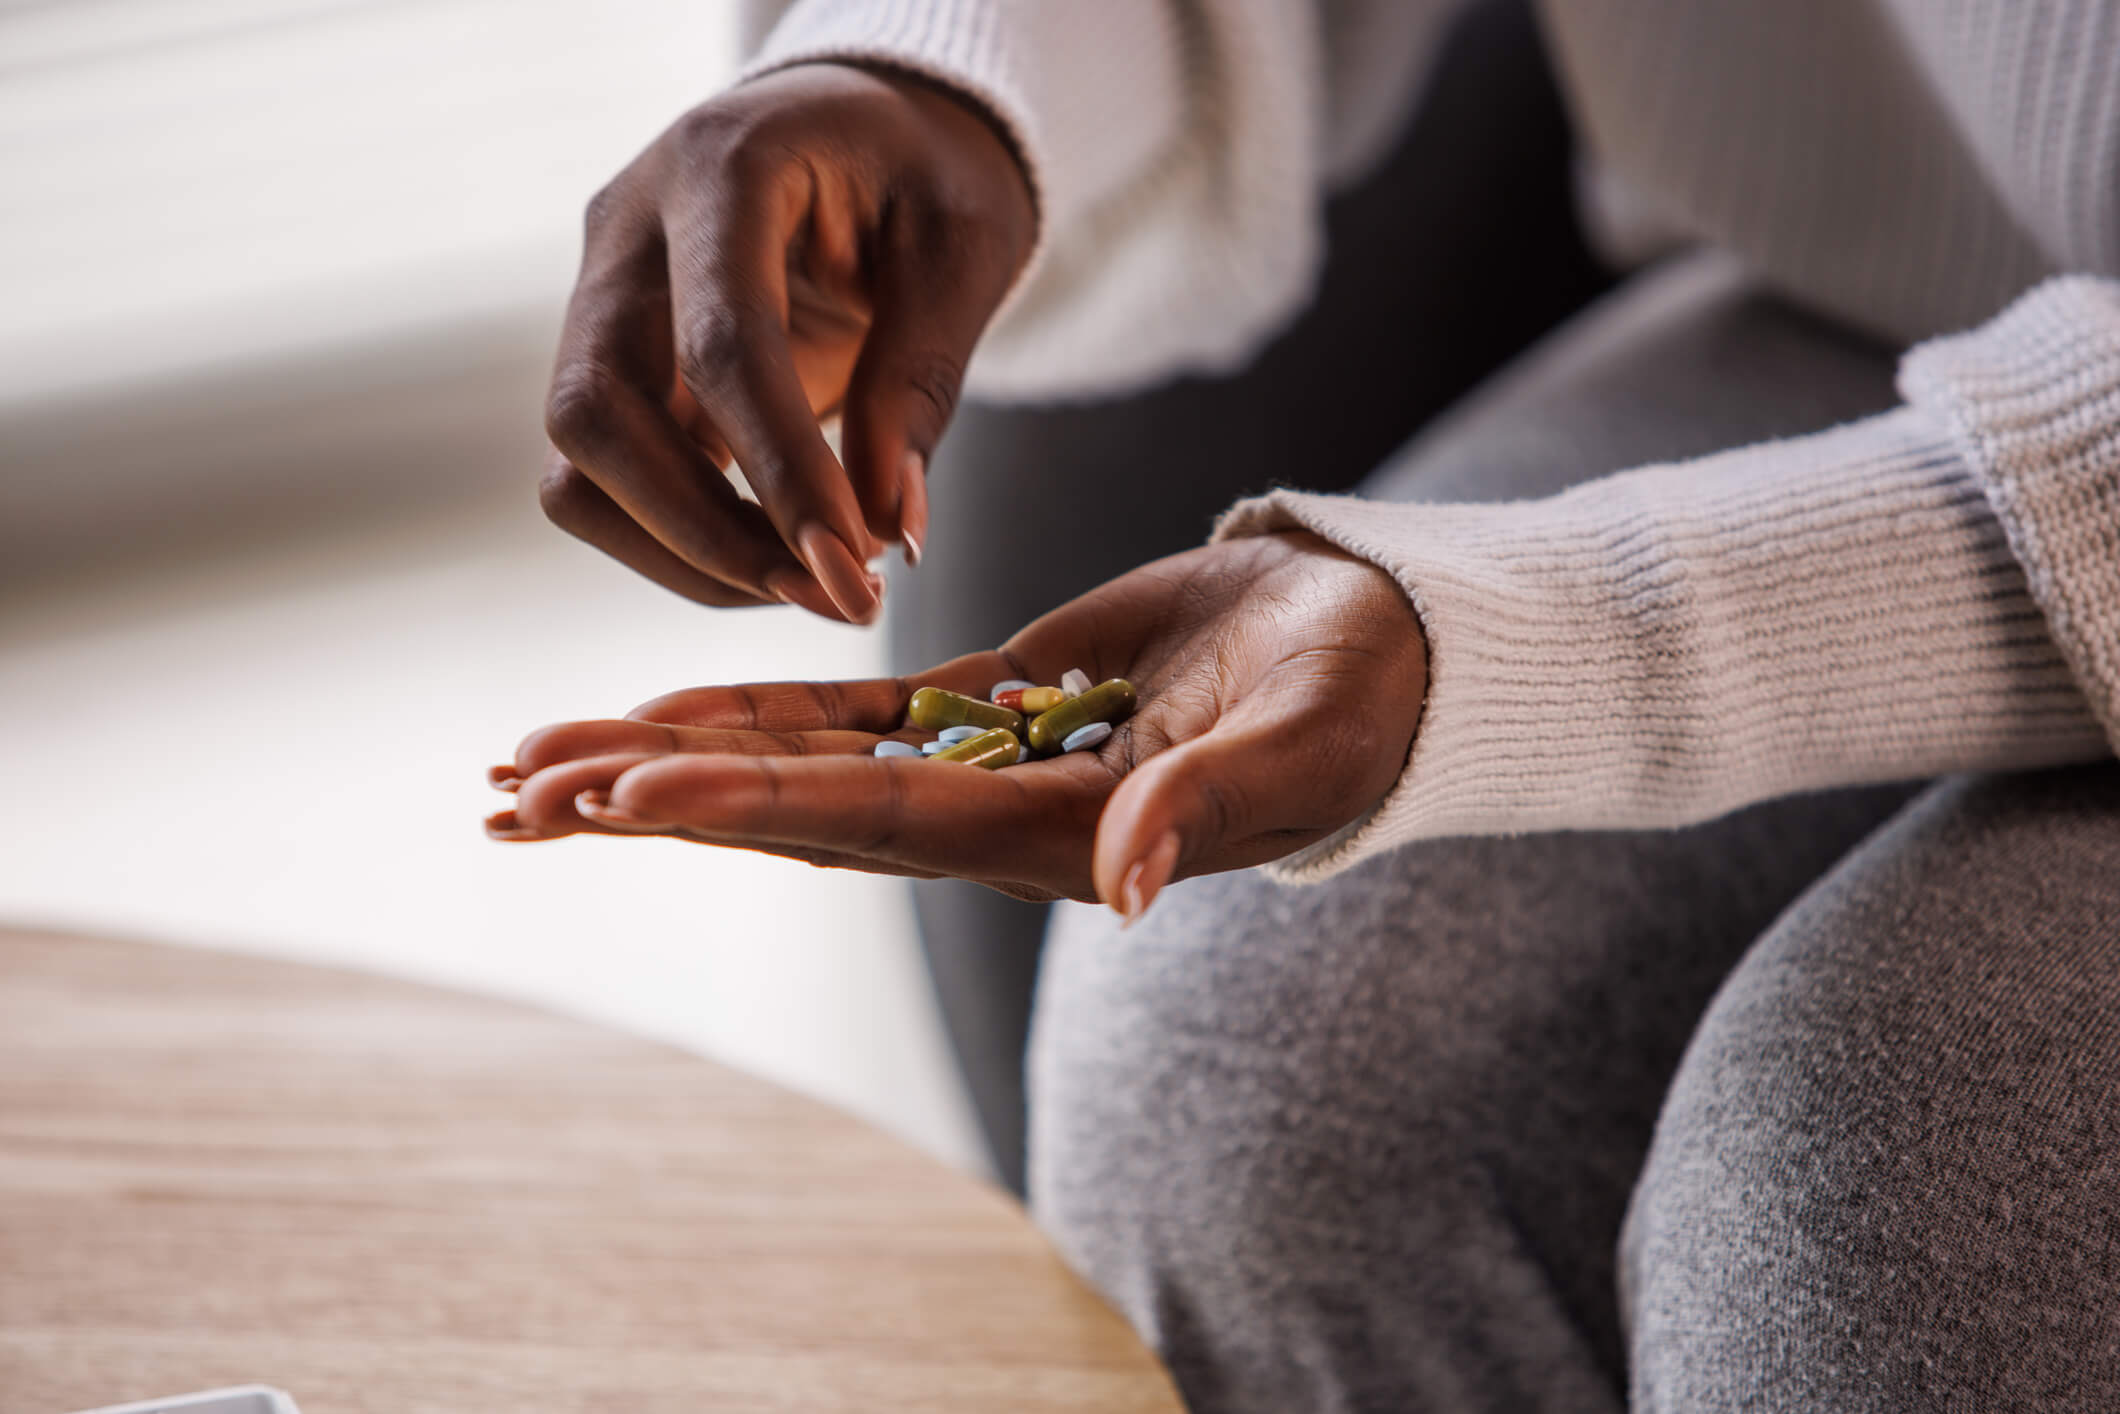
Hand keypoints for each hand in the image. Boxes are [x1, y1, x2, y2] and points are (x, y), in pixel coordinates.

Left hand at [486, 534, 1427, 918]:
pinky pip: (850, 712)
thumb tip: (1121, 886)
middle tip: (517, 791)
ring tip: (546, 760)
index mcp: (1052, 836)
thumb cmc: (1356, 700)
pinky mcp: (986, 703)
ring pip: (799, 764)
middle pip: (794, 809)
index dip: (744, 806)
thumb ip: (1203, 809)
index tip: (620, 796)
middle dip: (658, 798)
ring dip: (674, 760)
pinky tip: (666, 711)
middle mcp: (992, 817)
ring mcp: (980, 761)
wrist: (1370, 649)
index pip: (870, 821)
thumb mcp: (1294, 746)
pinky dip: (754, 709)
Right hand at [539, 64, 1035, 623]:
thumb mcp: (963, 250)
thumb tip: (886, 532)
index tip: (853, 571)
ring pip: (579, 465)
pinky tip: (780, 555)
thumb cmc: (925, 172)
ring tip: (815, 585)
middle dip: (709, 534)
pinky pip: (606, 480)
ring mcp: (601, 298)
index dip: (783, 474)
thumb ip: (918, 381)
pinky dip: (684, 542)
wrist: (872, 130)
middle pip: (597, 414)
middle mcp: (628, 230)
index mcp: (720, 168)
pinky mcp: (612, 363)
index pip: (721, 345)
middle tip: (835, 595)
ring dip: (688, 554)